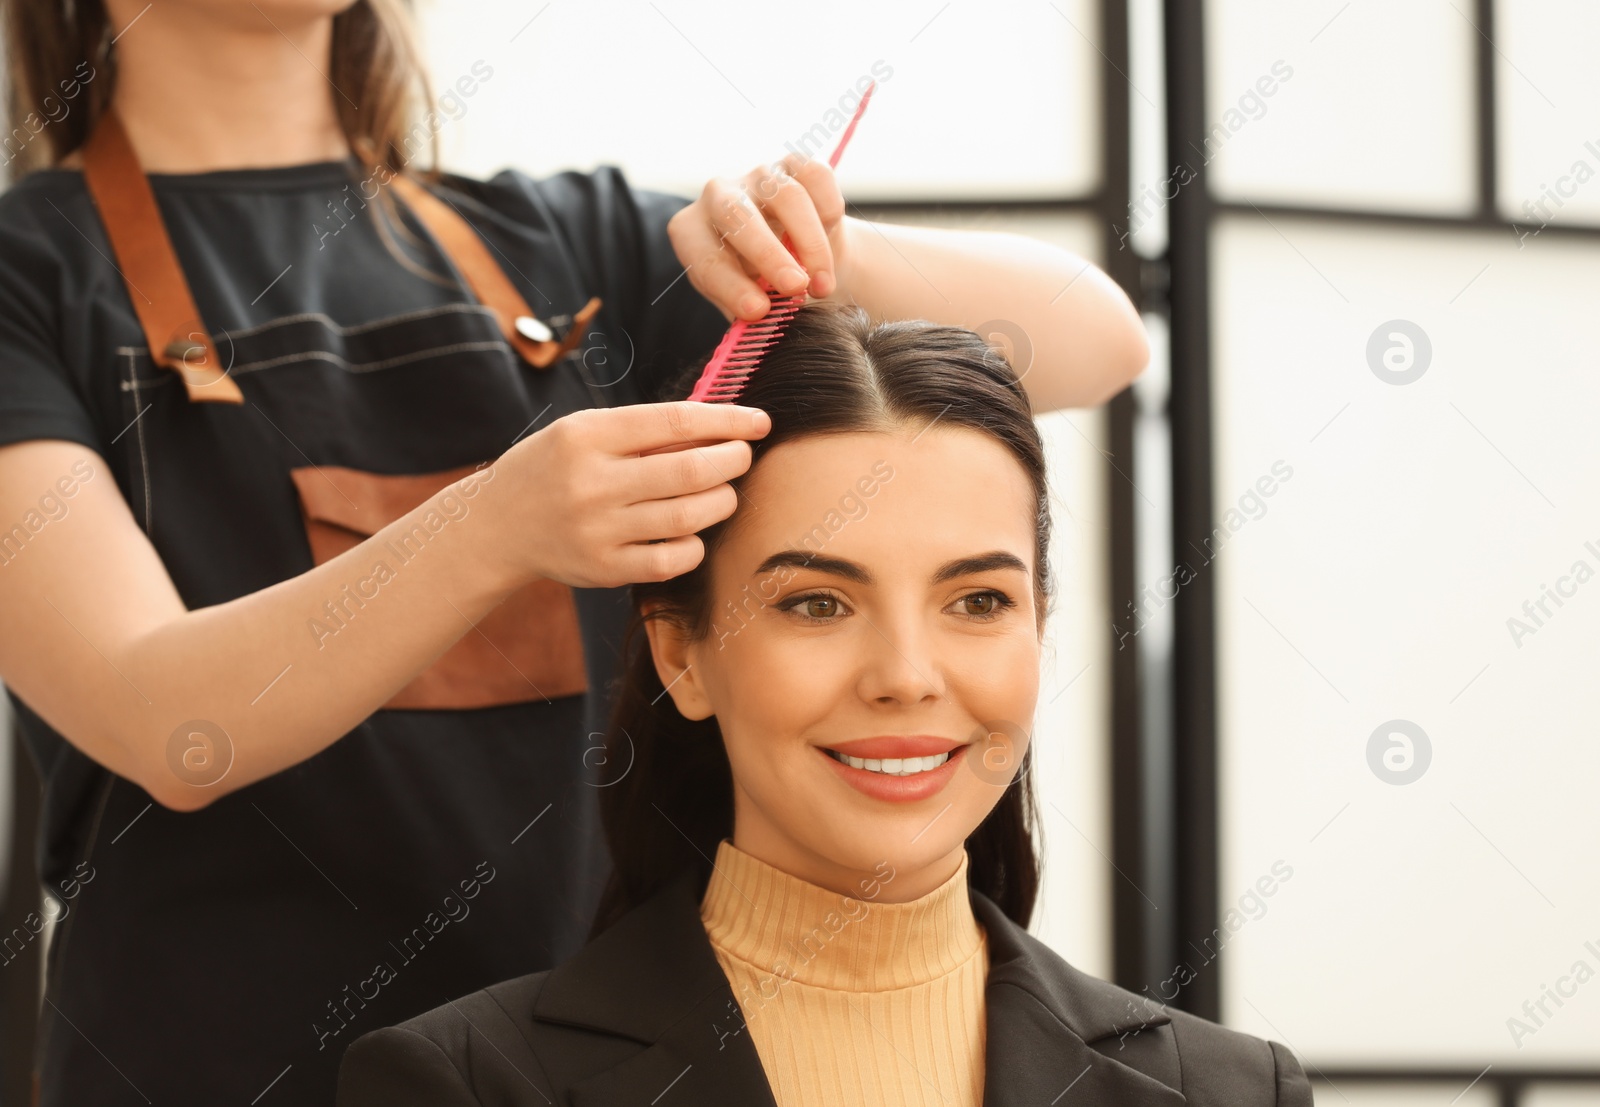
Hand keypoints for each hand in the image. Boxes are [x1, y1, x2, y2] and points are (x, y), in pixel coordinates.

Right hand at [481, 402, 771, 588]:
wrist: (497, 526)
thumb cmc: (554, 468)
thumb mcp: (585, 432)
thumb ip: (645, 431)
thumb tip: (720, 424)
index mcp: (588, 436)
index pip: (676, 421)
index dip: (728, 421)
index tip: (759, 422)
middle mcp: (592, 483)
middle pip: (691, 471)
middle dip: (733, 461)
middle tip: (744, 457)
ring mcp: (598, 530)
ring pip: (690, 516)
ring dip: (723, 501)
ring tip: (724, 491)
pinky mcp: (605, 569)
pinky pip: (674, 559)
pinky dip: (696, 543)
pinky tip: (695, 530)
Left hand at [667, 153, 853, 322]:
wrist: (801, 262)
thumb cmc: (763, 288)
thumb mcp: (749, 304)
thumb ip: (751, 311)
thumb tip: (764, 320)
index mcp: (692, 232)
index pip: (705, 257)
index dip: (730, 285)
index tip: (758, 311)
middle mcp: (718, 196)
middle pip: (737, 214)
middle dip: (768, 254)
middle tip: (796, 288)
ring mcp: (757, 175)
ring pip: (786, 196)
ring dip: (810, 244)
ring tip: (823, 285)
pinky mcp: (795, 164)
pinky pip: (816, 177)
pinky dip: (829, 209)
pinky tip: (831, 238)